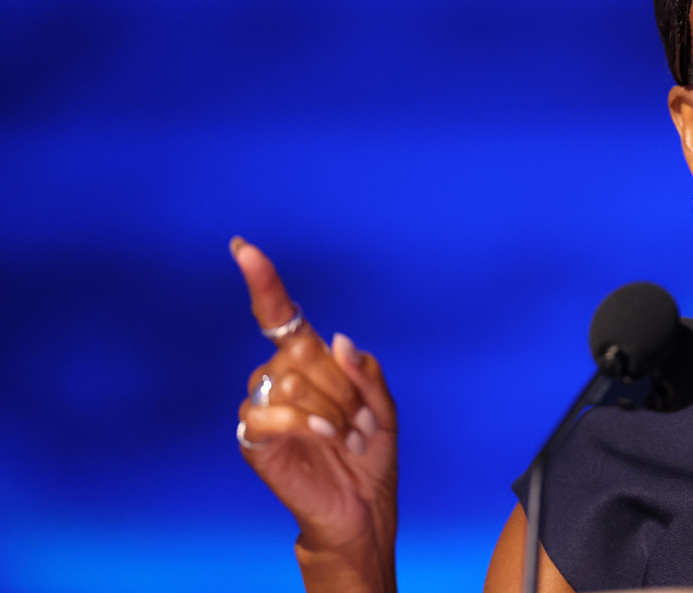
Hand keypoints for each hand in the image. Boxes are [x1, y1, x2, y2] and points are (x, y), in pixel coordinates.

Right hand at [232, 237, 397, 592]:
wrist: (361, 511)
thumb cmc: (370, 458)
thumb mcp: (384, 408)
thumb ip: (366, 372)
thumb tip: (339, 340)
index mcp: (309, 365)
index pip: (279, 316)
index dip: (263, 281)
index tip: (243, 247)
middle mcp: (280, 379)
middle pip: (301, 352)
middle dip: (343, 385)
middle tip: (361, 420)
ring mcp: (265, 409)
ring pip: (290, 380)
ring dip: (332, 407)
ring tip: (347, 435)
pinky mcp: (255, 440)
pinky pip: (271, 412)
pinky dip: (307, 421)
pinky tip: (326, 436)